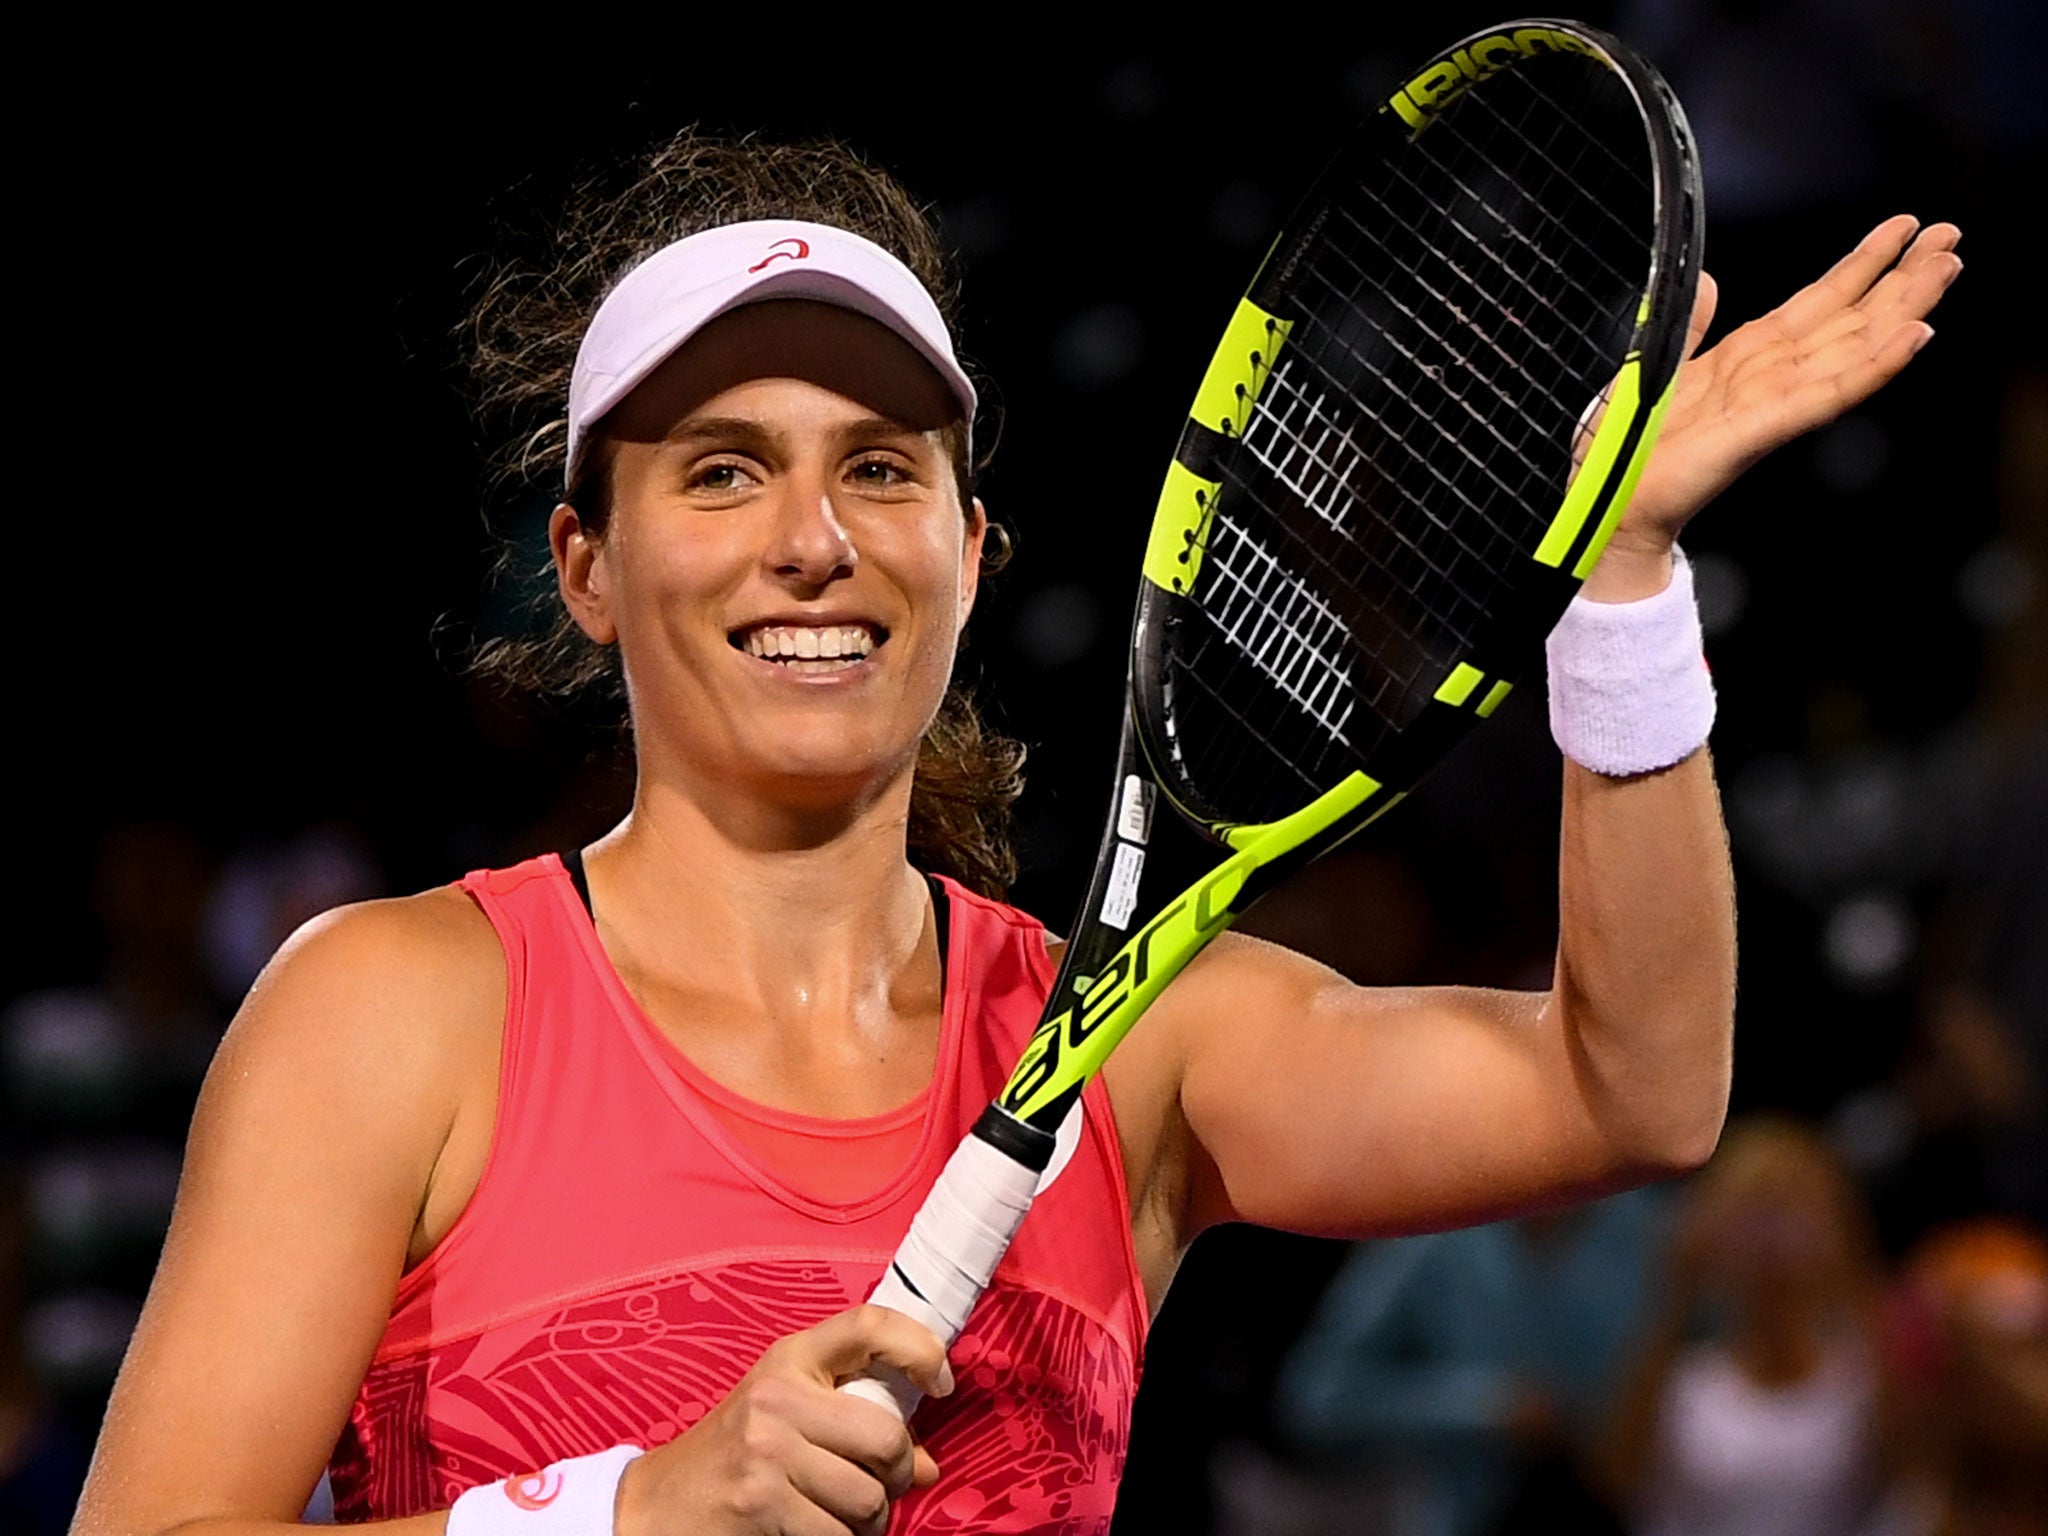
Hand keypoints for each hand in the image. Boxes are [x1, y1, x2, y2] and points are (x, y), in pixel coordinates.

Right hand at [616, 1304, 954, 1535]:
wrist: (654, 1507)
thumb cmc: (730, 1457)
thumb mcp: (784, 1412)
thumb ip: (852, 1420)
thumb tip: (925, 1464)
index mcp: (789, 1359)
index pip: (869, 1325)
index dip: (920, 1347)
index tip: (941, 1382)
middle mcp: (778, 1396)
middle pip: (886, 1437)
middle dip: (898, 1474)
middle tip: (882, 1487)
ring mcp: (769, 1451)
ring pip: (869, 1498)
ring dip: (871, 1522)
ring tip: (843, 1516)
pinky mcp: (762, 1505)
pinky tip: (817, 1533)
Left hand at [1584, 215, 1962, 600]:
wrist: (1610, 503)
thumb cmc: (1632, 448)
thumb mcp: (1658, 368)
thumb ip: (1690, 324)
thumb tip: (1708, 279)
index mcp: (1748, 359)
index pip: (1819, 301)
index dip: (1862, 263)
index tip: (1904, 227)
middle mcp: (1772, 377)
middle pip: (1851, 318)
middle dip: (1902, 276)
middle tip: (1951, 234)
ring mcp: (1773, 404)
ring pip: (1854, 348)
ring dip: (1903, 307)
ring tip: (1946, 268)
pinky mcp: (1761, 431)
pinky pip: (1827, 395)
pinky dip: (1873, 366)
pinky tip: (1913, 337)